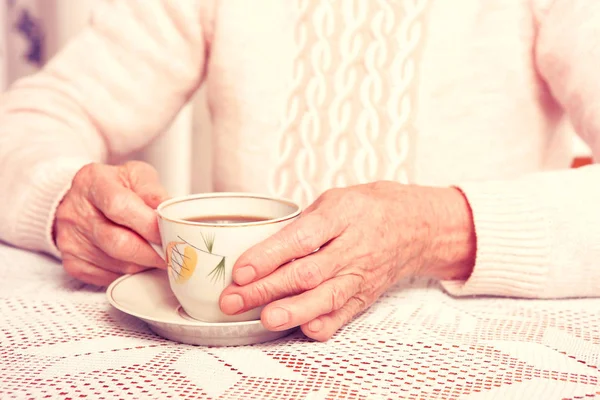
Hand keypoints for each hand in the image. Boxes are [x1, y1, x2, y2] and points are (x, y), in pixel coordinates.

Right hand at [54, 161, 168, 285]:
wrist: (83, 200)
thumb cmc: (115, 187)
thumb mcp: (137, 176)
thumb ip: (155, 193)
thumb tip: (172, 215)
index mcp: (92, 181)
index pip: (120, 206)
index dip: (149, 224)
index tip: (169, 233)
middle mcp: (75, 211)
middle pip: (118, 242)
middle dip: (152, 252)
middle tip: (172, 252)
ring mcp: (70, 240)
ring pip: (119, 264)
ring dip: (144, 263)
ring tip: (155, 253)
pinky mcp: (72, 263)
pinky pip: (110, 277)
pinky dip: (130, 272)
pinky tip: (136, 259)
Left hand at [219, 181, 475, 340]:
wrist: (415, 226)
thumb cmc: (368, 208)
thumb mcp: (334, 200)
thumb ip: (301, 223)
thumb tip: (259, 248)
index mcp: (342, 215)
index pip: (300, 239)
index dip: (268, 256)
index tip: (241, 270)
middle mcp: (353, 248)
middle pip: (306, 273)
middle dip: (266, 289)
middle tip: (234, 299)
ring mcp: (361, 275)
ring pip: (325, 298)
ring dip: (291, 311)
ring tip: (264, 319)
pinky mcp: (366, 295)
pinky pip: (344, 315)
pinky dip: (323, 325)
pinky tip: (301, 328)